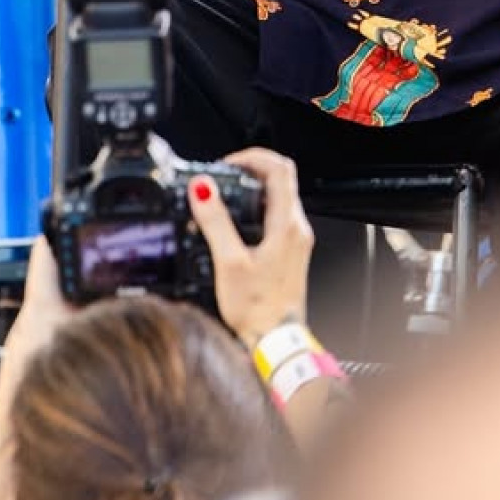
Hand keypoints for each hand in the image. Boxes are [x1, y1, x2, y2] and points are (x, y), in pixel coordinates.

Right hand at [187, 147, 313, 351]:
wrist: (276, 342)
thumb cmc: (258, 310)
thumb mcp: (229, 262)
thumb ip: (215, 221)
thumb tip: (202, 189)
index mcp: (287, 225)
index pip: (279, 168)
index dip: (252, 156)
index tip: (228, 163)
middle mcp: (297, 229)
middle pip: (281, 179)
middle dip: (250, 170)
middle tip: (223, 176)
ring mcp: (296, 241)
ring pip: (279, 198)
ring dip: (252, 190)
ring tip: (225, 198)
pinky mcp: (291, 254)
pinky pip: (277, 218)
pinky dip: (256, 210)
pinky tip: (235, 225)